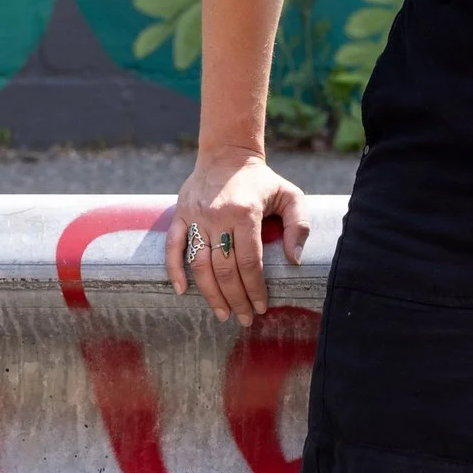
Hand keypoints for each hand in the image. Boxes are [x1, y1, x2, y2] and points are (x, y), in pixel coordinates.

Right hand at [168, 148, 310, 322]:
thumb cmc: (262, 180)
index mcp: (246, 213)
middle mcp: (218, 216)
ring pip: (199, 264)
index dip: (256, 289)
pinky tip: (182, 291)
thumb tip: (294, 260)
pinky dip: (174, 270)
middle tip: (244, 319)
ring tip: (222, 313)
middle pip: (225, 269)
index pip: (250, 262)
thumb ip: (299, 226)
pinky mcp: (180, 214)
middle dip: (236, 299)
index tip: (261, 307)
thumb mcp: (290, 195)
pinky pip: (173, 246)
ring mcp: (196, 216)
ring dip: (210, 293)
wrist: (227, 154)